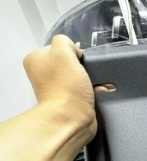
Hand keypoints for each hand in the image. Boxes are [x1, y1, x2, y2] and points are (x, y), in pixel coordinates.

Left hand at [23, 34, 99, 148]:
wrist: (72, 119)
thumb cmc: (65, 88)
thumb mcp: (63, 51)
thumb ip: (65, 41)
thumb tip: (74, 51)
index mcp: (36, 60)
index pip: (59, 47)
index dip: (72, 51)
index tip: (78, 60)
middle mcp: (43, 74)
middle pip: (70, 61)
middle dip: (84, 67)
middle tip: (88, 73)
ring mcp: (56, 88)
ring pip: (79, 76)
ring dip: (92, 79)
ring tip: (96, 84)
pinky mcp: (69, 101)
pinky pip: (84, 90)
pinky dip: (93, 90)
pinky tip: (97, 92)